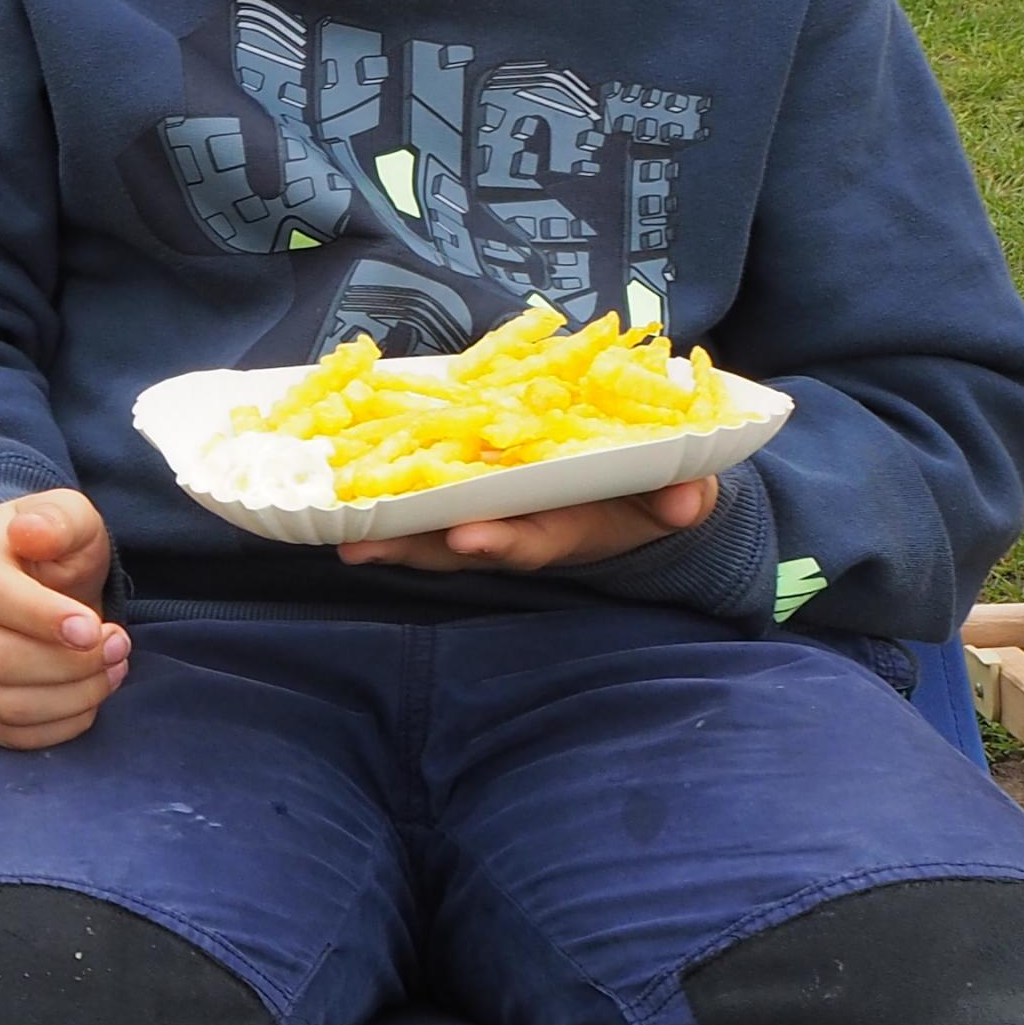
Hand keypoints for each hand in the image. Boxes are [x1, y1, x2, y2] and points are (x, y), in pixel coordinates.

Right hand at [0, 490, 132, 750]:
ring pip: (3, 704)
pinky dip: (58, 727)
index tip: (95, 628)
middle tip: (119, 646)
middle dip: (69, 664)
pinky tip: (90, 699)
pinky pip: (7, 734)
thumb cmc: (51, 548)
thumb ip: (58, 519)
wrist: (25, 577)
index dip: (44, 618)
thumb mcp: (67, 516)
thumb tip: (30, 532)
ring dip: (71, 697)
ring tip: (113, 670)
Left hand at [335, 475, 717, 575]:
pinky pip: (424, 486)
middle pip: (459, 543)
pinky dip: (387, 491)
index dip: (501, 541)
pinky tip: (342, 490)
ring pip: (431, 524)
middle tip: (363, 544)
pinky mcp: (470, 477)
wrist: (641, 480)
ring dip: (386, 530)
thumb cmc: (658, 488)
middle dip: (414, 547)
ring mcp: (490, 506)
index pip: (531, 541)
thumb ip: (685, 494)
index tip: (468, 538)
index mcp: (568, 527)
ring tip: (337, 531)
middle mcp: (519, 524)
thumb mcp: (683, 491)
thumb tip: (687, 501)